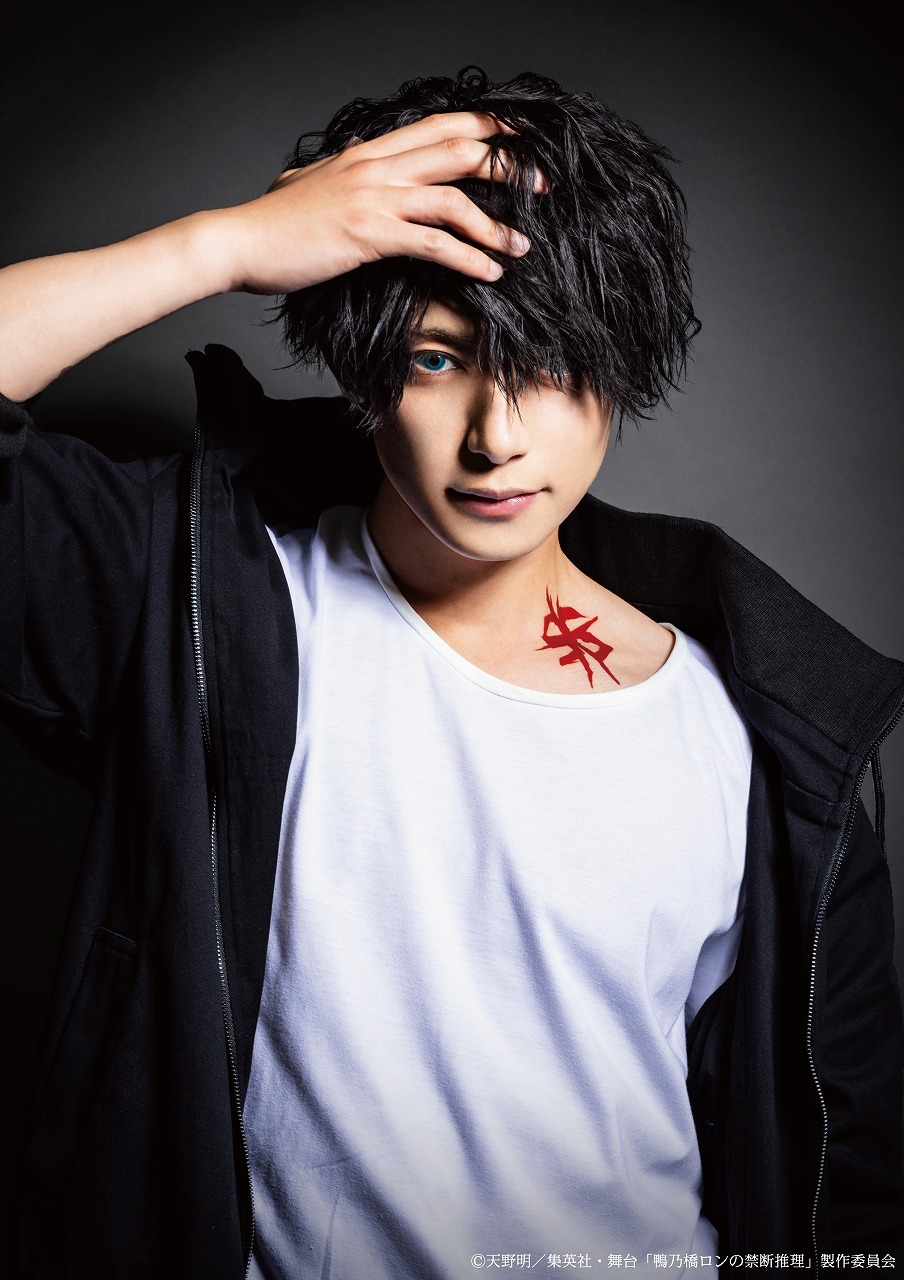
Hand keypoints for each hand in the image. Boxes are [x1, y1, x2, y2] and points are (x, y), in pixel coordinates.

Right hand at [218, 111, 540, 295]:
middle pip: (460, 150)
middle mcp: (378, 165)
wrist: (239, 242)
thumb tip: (349, 158)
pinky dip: (469, 257)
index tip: (520, 141)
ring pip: (455, 199)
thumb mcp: (310, 183)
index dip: (487, 128)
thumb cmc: (273, 223)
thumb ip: (339, 170)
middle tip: (543, 185)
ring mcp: (375, 197)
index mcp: (369, 152)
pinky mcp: (370, 234)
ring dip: (497, 225)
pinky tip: (490, 273)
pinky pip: (434, 243)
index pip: (441, 126)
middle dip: (509, 165)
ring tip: (522, 246)